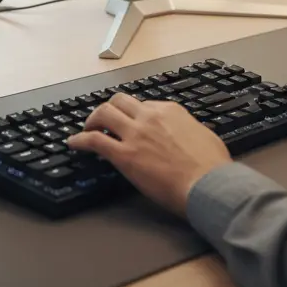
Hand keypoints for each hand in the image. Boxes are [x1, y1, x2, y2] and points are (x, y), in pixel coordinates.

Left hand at [67, 93, 230, 215]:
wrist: (209, 185)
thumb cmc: (212, 167)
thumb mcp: (204, 135)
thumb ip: (188, 130)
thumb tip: (185, 134)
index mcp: (169, 111)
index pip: (143, 104)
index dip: (134, 115)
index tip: (130, 122)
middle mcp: (150, 116)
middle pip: (119, 101)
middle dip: (110, 109)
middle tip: (103, 120)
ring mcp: (135, 134)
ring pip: (104, 113)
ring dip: (92, 119)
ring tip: (87, 128)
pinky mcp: (124, 154)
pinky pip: (95, 141)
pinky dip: (80, 140)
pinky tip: (73, 143)